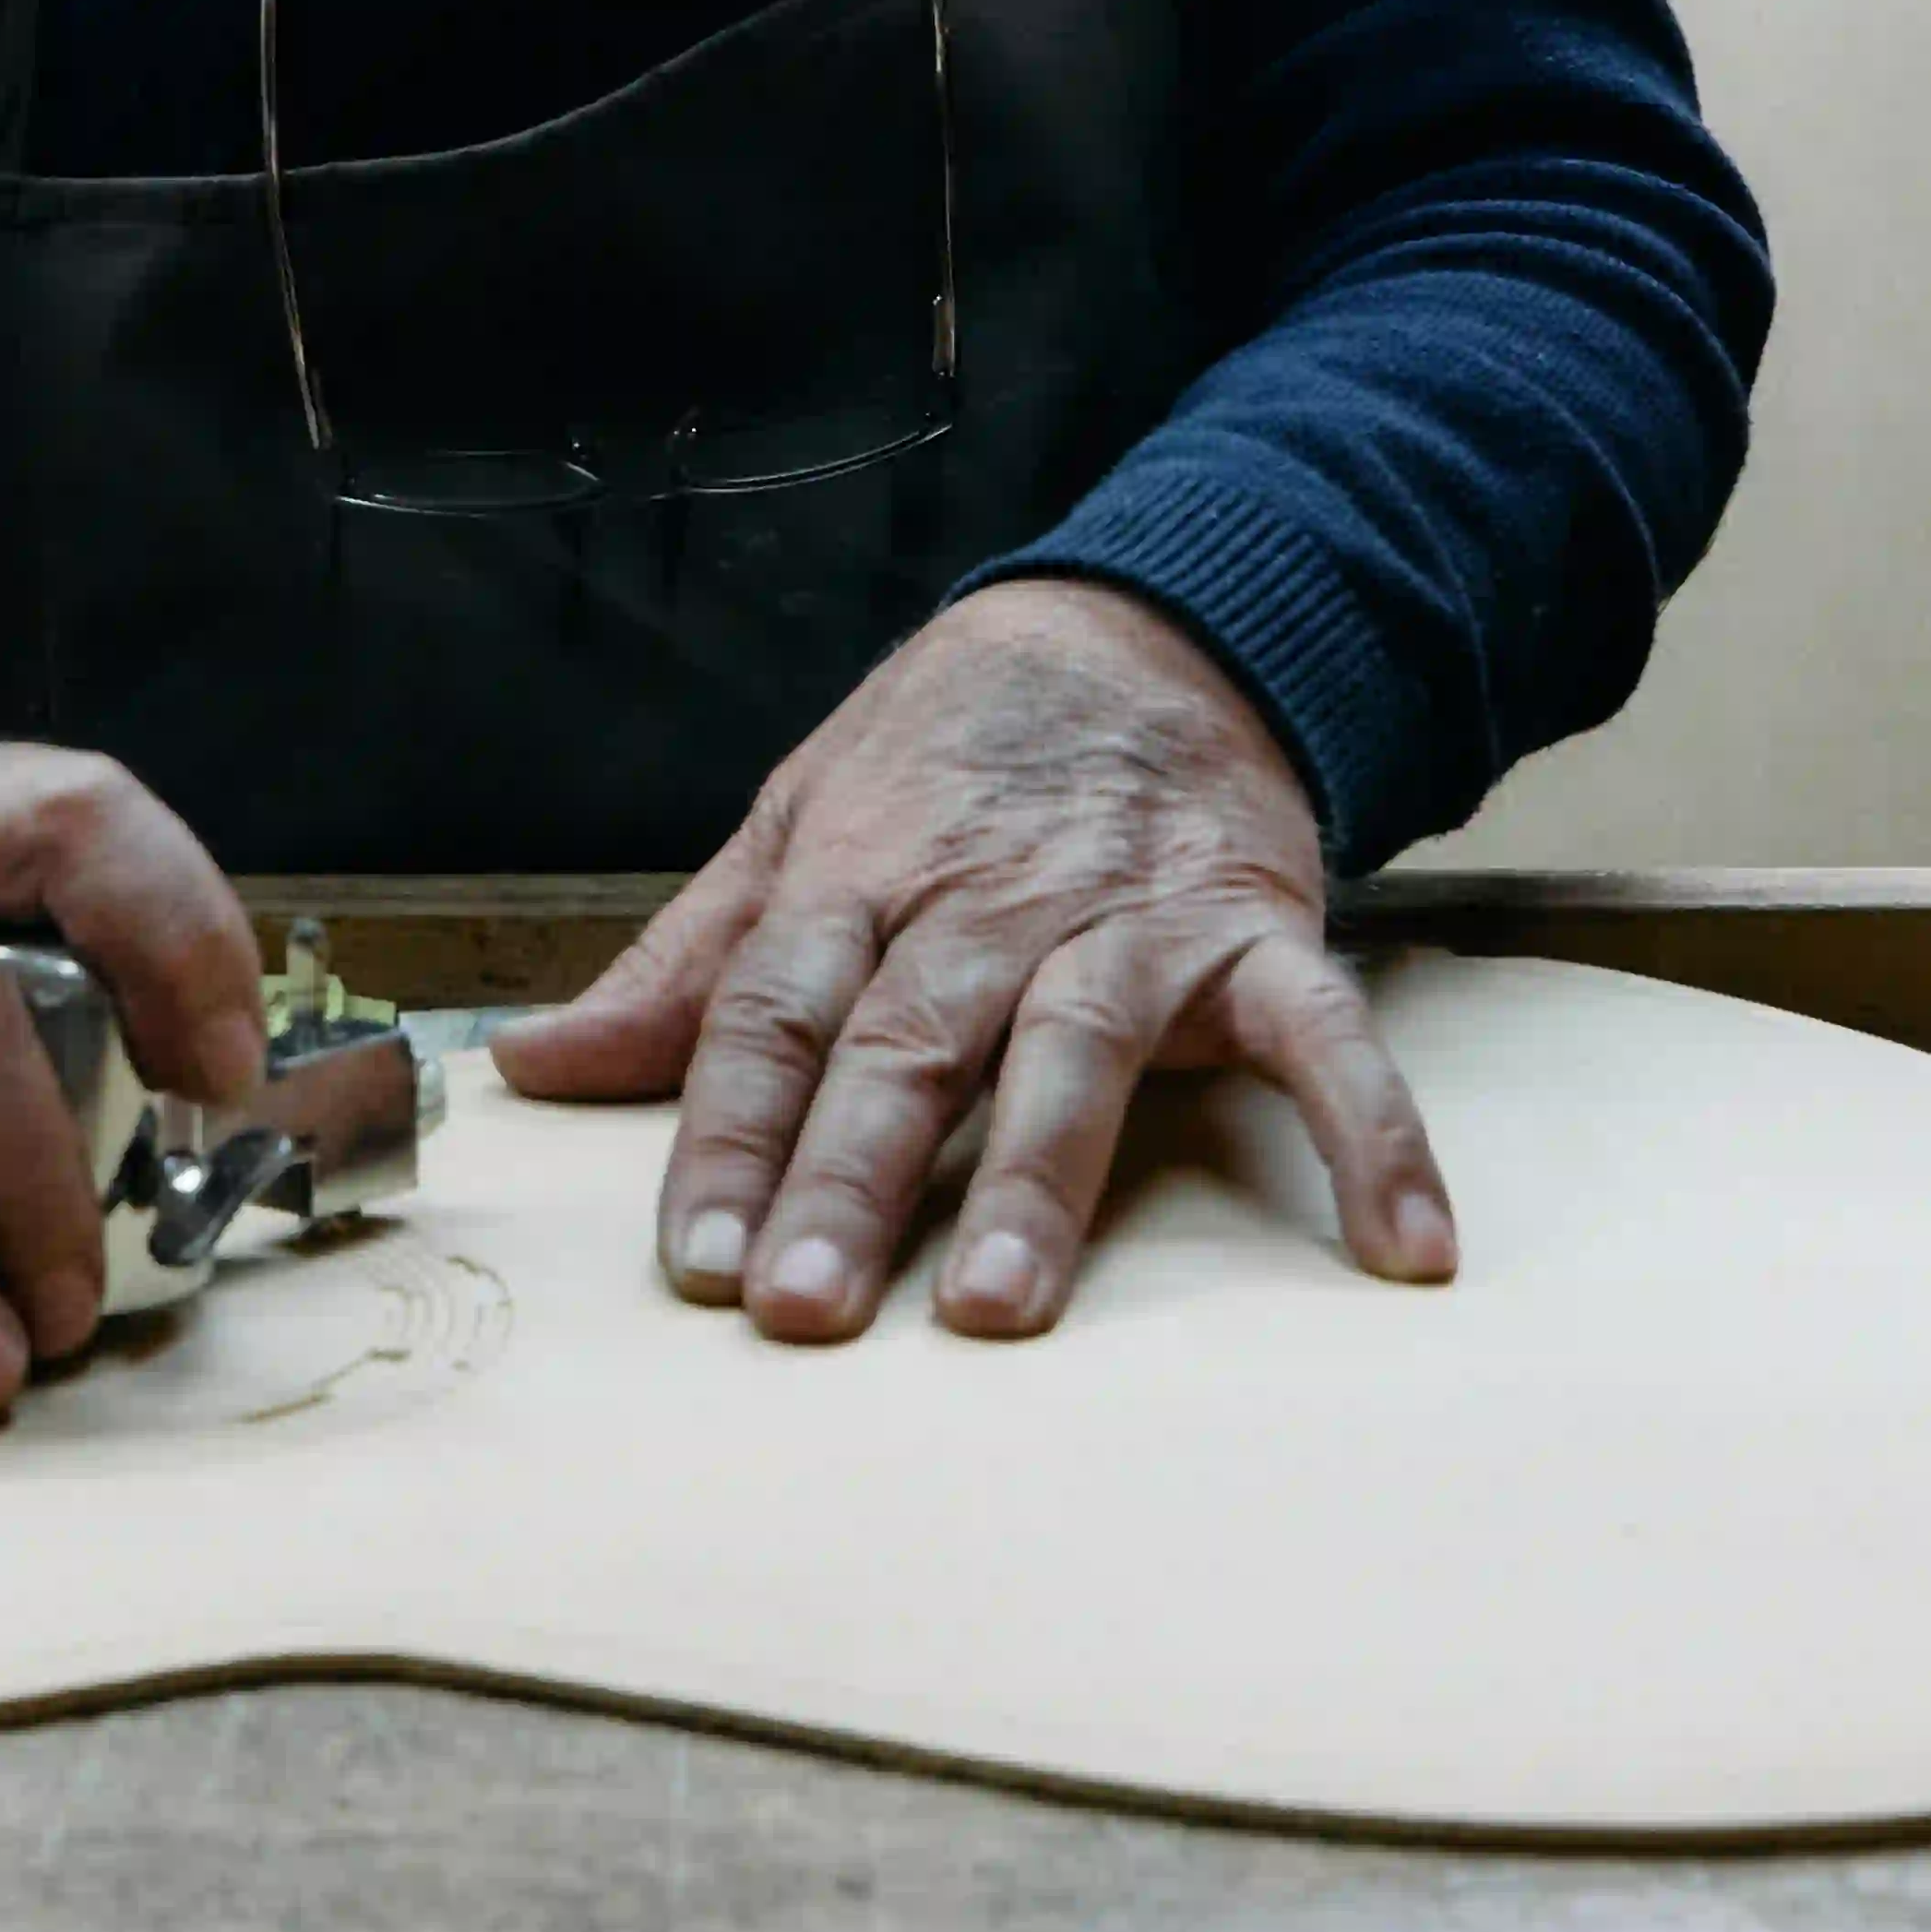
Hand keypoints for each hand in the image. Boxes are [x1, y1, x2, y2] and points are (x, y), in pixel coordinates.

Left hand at [490, 578, 1449, 1342]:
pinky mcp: (1260, 929)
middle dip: (853, 1178)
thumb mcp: (798, 821)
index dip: (729, 1137)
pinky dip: (1372, 1134)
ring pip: (1076, 1048)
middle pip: (907, 1042)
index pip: (774, 1013)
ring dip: (1040, 1179)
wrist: (1149, 619)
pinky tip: (1401, 1248)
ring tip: (1002, 1311)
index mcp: (862, 871)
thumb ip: (685, 966)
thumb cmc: (949, 749)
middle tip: (805, 1311)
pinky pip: (1325, 1036)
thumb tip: (529, 1064)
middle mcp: (991, 899)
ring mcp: (1134, 917)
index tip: (696, 1264)